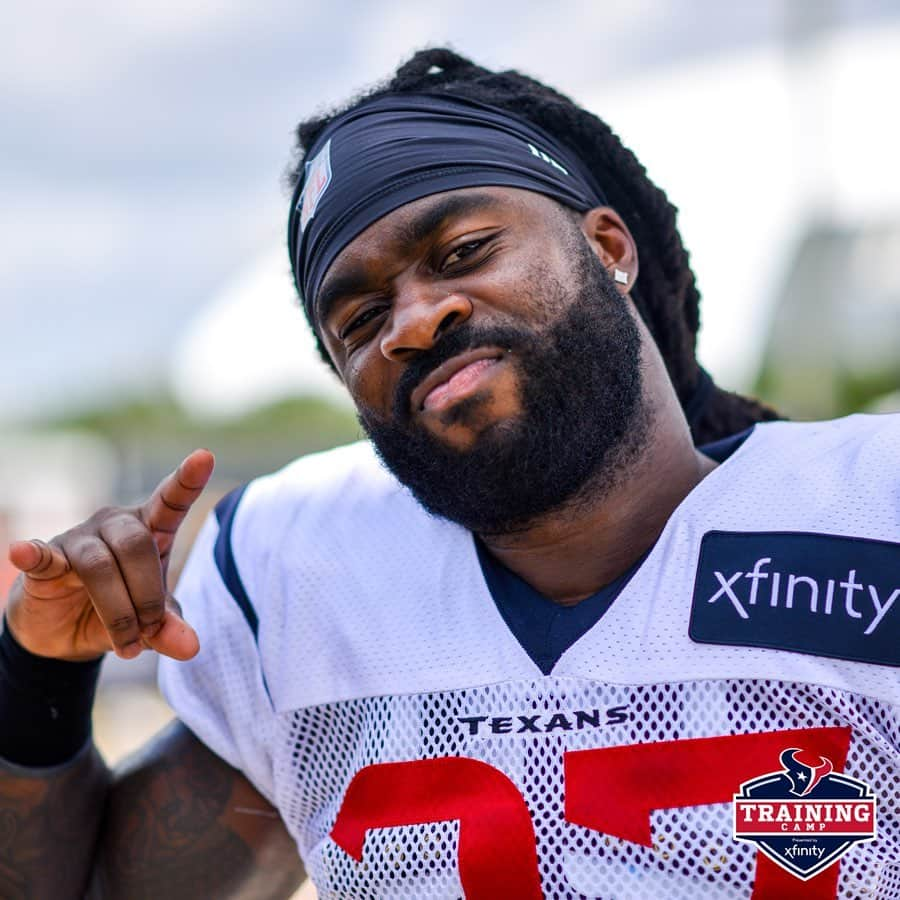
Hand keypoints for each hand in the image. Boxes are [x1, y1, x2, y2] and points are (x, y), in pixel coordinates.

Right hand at [5, 449, 214, 661]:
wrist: (66, 633)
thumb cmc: (121, 612)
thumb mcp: (150, 626)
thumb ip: (170, 630)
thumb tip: (190, 648)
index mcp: (152, 530)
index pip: (172, 500)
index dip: (188, 480)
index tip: (205, 456)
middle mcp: (117, 525)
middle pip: (137, 544)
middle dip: (146, 596)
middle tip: (148, 634)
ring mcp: (80, 538)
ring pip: (100, 565)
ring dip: (117, 611)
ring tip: (125, 646)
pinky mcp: (46, 559)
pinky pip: (43, 555)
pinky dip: (34, 555)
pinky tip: (23, 552)